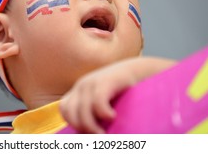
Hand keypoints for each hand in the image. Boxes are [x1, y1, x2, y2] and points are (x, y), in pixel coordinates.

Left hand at [60, 56, 174, 132]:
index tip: (89, 131)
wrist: (141, 71)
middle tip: (98, 136)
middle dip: (82, 129)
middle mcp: (82, 85)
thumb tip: (86, 135)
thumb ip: (93, 114)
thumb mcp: (104, 103)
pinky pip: (97, 103)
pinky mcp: (105, 81)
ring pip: (82, 112)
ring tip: (105, 132)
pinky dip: (104, 114)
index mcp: (79, 91)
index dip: (75, 123)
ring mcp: (92, 82)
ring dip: (92, 127)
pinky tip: (113, 117)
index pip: (65, 110)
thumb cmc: (124, 93)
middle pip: (71, 113)